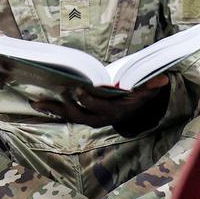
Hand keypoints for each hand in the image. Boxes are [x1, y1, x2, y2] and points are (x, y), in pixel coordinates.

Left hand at [31, 74, 169, 129]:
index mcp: (115, 112)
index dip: (89, 100)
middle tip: (52, 94)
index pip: (100, 107)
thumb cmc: (138, 96)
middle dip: (65, 106)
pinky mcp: (83, 116)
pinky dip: (53, 110)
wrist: (135, 111)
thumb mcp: (147, 91)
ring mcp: (90, 119)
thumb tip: (163, 79)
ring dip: (53, 109)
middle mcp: (100, 119)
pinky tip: (39, 104)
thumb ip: (152, 85)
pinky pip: (66, 115)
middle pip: (80, 114)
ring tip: (36, 102)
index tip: (79, 89)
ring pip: (70, 116)